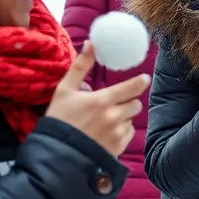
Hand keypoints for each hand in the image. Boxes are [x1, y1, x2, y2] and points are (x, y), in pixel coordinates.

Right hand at [47, 42, 149, 157]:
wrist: (55, 155)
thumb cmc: (59, 120)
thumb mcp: (64, 90)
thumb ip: (80, 67)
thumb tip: (91, 44)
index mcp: (102, 100)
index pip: (133, 87)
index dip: (140, 82)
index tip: (143, 79)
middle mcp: (114, 117)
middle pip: (135, 104)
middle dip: (128, 102)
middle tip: (113, 103)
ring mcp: (117, 134)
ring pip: (131, 119)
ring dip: (124, 117)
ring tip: (105, 120)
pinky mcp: (118, 148)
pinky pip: (128, 134)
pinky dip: (122, 131)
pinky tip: (106, 133)